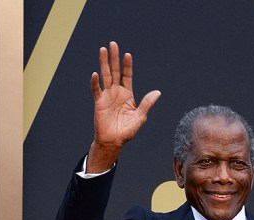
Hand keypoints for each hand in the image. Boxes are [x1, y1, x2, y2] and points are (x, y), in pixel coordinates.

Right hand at [86, 42, 160, 171]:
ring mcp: (107, 96)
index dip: (127, 65)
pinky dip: (95, 83)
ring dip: (104, 63)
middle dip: (114, 58)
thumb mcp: (140, 117)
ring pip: (105, 76)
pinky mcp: (99, 102)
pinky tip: (95, 74)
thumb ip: (147, 104)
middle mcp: (116, 92)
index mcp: (127, 95)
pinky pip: (96, 90)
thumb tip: (158, 92)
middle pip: (115, 71)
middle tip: (113, 44)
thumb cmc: (127, 130)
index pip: (127, 76)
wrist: (114, 141)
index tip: (127, 55)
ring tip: (103, 50)